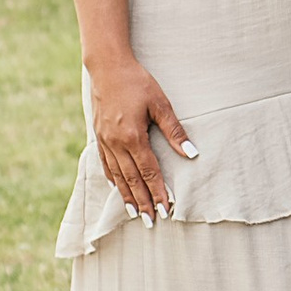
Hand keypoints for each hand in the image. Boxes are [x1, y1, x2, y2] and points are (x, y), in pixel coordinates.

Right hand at [92, 58, 193, 220]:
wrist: (107, 67)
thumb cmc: (137, 82)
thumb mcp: (161, 103)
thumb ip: (175, 131)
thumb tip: (192, 154)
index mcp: (133, 137)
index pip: (149, 172)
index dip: (158, 192)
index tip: (166, 210)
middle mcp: (116, 143)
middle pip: (132, 179)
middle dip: (143, 202)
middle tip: (151, 222)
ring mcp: (104, 141)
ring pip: (117, 175)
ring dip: (127, 196)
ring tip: (135, 214)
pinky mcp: (98, 135)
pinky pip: (105, 164)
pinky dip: (112, 179)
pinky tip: (117, 188)